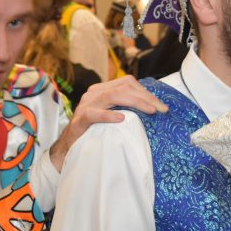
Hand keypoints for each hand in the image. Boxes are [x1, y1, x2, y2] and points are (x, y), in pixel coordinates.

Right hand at [48, 76, 167, 169]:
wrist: (69, 147)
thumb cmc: (94, 133)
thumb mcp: (112, 118)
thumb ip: (125, 110)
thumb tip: (153, 109)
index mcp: (102, 90)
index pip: (127, 83)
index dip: (146, 92)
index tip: (162, 106)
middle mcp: (93, 94)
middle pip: (123, 86)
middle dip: (145, 97)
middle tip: (161, 109)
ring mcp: (86, 105)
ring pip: (111, 96)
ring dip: (135, 102)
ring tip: (150, 111)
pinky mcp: (80, 119)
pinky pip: (94, 114)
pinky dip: (108, 115)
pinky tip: (121, 118)